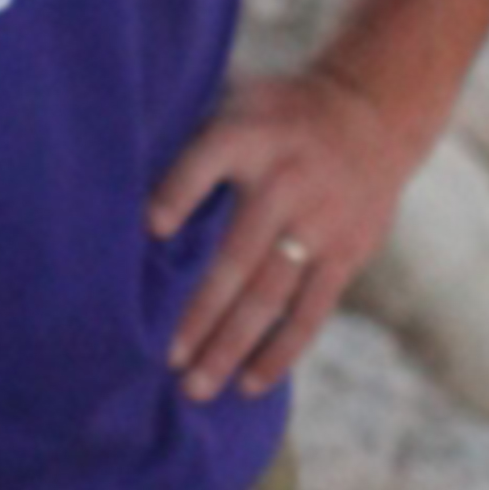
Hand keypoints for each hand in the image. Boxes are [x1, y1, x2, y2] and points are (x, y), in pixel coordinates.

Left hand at [148, 63, 421, 400]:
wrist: (374, 113)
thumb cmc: (278, 117)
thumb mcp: (239, 103)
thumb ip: (192, 138)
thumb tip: (115, 185)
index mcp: (250, 136)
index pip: (207, 162)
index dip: (179, 193)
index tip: (150, 229)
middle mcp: (286, 182)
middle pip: (238, 257)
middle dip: (201, 312)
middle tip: (167, 360)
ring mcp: (320, 222)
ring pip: (271, 295)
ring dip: (232, 345)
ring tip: (197, 386)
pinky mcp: (347, 253)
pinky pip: (310, 312)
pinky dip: (280, 351)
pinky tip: (249, 383)